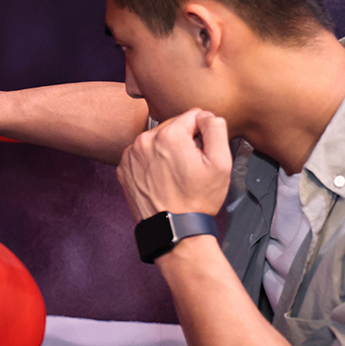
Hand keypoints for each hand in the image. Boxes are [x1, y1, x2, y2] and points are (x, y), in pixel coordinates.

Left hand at [116, 108, 231, 220]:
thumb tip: (206, 116)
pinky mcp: (124, 168)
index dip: (203, 132)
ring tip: (175, 174)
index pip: (193, 115)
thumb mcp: (221, 162)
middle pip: (173, 126)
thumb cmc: (197, 201)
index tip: (202, 152)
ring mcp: (131, 155)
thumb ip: (216, 128)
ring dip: (166, 150)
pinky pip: (142, 154)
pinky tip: (161, 178)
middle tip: (189, 166)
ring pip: (156, 140)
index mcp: (169, 135)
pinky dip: (151, 162)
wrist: (175, 230)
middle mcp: (145, 141)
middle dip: (183, 141)